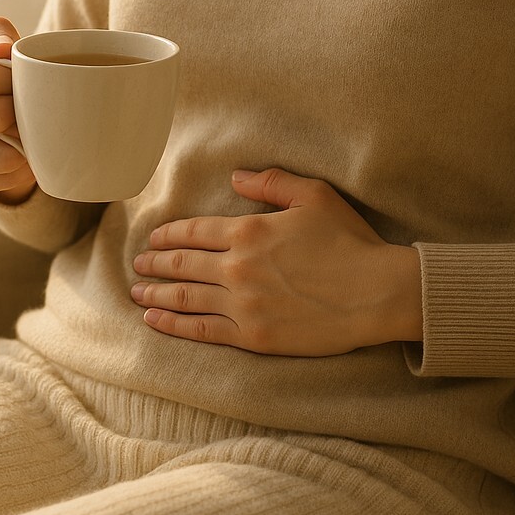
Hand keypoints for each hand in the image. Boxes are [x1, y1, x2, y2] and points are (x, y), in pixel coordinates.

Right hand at [0, 16, 36, 202]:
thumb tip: (2, 48)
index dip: (12, 76)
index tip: (23, 77)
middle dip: (22, 109)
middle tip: (31, 104)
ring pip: (6, 154)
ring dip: (28, 140)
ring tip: (30, 127)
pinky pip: (10, 177)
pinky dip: (26, 165)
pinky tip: (24, 150)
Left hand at [131, 168, 421, 355]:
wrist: (377, 292)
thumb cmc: (349, 241)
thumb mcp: (313, 196)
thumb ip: (271, 182)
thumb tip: (236, 176)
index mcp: (249, 231)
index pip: (194, 232)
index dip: (168, 235)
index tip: (153, 239)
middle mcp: (237, 267)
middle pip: (182, 264)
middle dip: (154, 263)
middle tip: (137, 265)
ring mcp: (243, 305)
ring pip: (185, 298)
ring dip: (156, 294)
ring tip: (137, 293)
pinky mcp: (254, 338)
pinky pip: (202, 331)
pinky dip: (174, 325)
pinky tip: (155, 321)